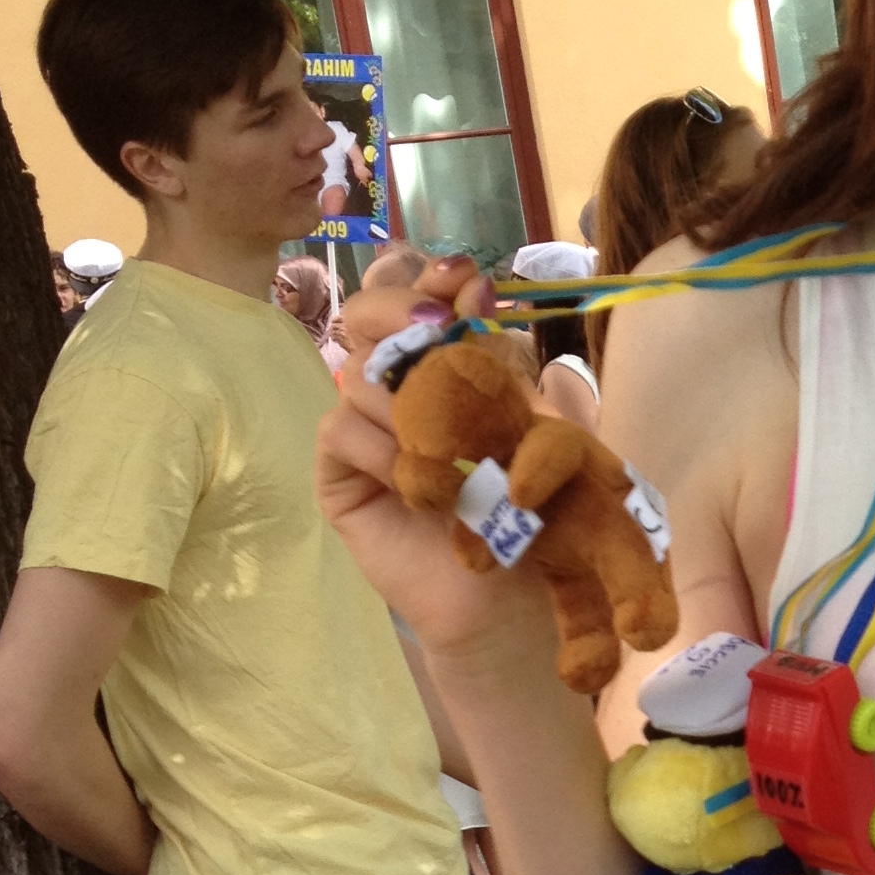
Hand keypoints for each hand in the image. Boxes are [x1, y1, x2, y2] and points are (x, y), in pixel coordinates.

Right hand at [317, 252, 523, 657]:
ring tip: (454, 456)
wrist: (511, 595)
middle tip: (436, 332)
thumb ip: (503, 361)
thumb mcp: (535, 429)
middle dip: (403, 311)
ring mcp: (365, 426)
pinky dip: (382, 449)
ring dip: (411, 406)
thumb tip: (475, 288)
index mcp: (447, 366)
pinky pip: (340, 428)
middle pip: (369, 313)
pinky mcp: (338, 472)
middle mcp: (399, 386)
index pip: (418, 295)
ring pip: (360, 373)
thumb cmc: (531, 515)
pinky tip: (416, 483)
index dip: (430, 278)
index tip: (461, 279)